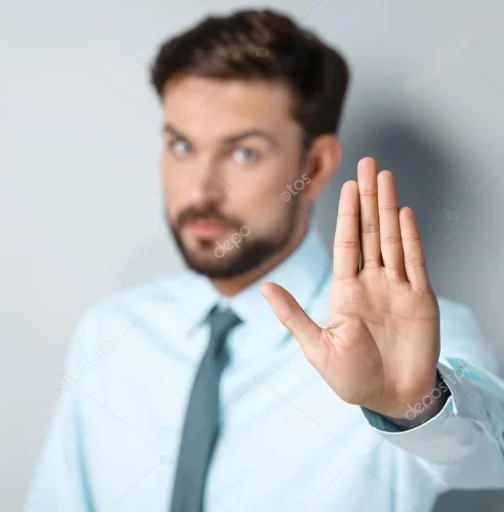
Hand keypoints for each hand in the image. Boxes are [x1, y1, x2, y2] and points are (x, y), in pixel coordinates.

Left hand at [262, 157, 440, 418]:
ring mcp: (396, 289)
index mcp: (345, 291)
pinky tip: (405, 214)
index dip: (347, 213)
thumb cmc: (351, 377)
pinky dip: (412, 238)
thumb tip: (264, 287)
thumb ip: (292, 314)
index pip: (347, 243)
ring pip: (393, 239)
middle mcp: (371, 283)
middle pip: (371, 232)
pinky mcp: (420, 300)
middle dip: (369, 198)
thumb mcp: (316, 347)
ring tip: (386, 177)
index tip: (347, 185)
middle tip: (369, 164)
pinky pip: (416, 263)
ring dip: (390, 208)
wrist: (389, 398)